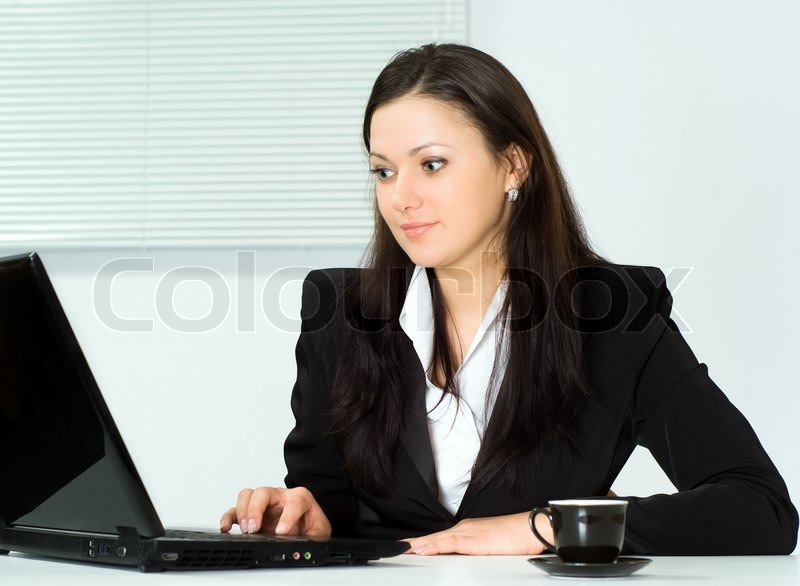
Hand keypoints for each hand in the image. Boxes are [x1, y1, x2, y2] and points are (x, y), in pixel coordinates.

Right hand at [219, 486, 331, 536]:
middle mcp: (280, 496)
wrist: (308, 522)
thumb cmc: (312, 523)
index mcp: (300, 498)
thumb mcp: (320, 531)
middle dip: (256, 510)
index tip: (281, 532)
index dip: (288, 516)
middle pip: (264, 492)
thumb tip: (304, 546)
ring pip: (248, 495)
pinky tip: (226, 527)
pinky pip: (236, 509)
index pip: (294, 502)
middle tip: (254, 528)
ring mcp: (265, 503)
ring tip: (245, 530)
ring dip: (243, 512)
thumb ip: (315, 537)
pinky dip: (229, 517)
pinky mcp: (253, 512)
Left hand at [404, 511, 552, 555]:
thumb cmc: (516, 538)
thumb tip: (463, 558)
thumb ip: (476, 550)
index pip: (439, 538)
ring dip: (419, 545)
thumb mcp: (490, 546)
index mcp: (467, 531)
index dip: (422, 544)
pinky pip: (448, 543)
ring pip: (437, 539)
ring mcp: (467, 533)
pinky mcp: (473, 539)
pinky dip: (433, 546)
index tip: (406, 548)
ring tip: (402, 550)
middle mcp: (464, 529)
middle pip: (434, 538)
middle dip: (415, 544)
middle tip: (397, 549)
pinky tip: (422, 550)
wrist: (531, 528)